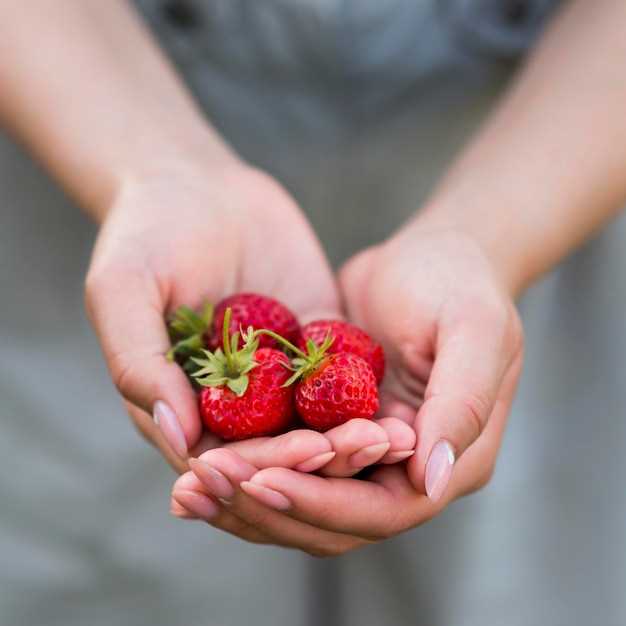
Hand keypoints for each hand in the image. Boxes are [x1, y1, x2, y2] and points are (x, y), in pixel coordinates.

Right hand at [85, 158, 412, 472]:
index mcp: (178, 404)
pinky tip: (400, 404)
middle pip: (275, 454)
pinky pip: (340, 381)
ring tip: (393, 436)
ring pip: (314, 428)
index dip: (264, 465)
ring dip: (352, 440)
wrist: (198, 184)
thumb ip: (138, 361)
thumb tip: (178, 433)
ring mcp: (275, 378)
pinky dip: (367, 399)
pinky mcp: (312, 348)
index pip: (219, 460)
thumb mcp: (124, 289)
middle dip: (320, 458)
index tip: (307, 454)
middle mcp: (230, 404)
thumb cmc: (147, 232)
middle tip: (368, 446)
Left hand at [172, 225, 521, 554]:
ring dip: (245, 497)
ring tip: (187, 484)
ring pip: (301, 500)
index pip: (380, 510)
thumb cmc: (457, 283)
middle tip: (202, 484)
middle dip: (267, 505)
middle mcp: (406, 473)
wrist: (428, 258)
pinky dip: (245, 466)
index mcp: (450, 461)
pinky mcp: (332, 430)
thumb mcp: (473, 330)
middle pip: (331, 519)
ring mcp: (367, 457)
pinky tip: (196, 460)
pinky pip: (286, 462)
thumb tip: (433, 480)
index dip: (320, 502)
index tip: (260, 480)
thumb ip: (461, 403)